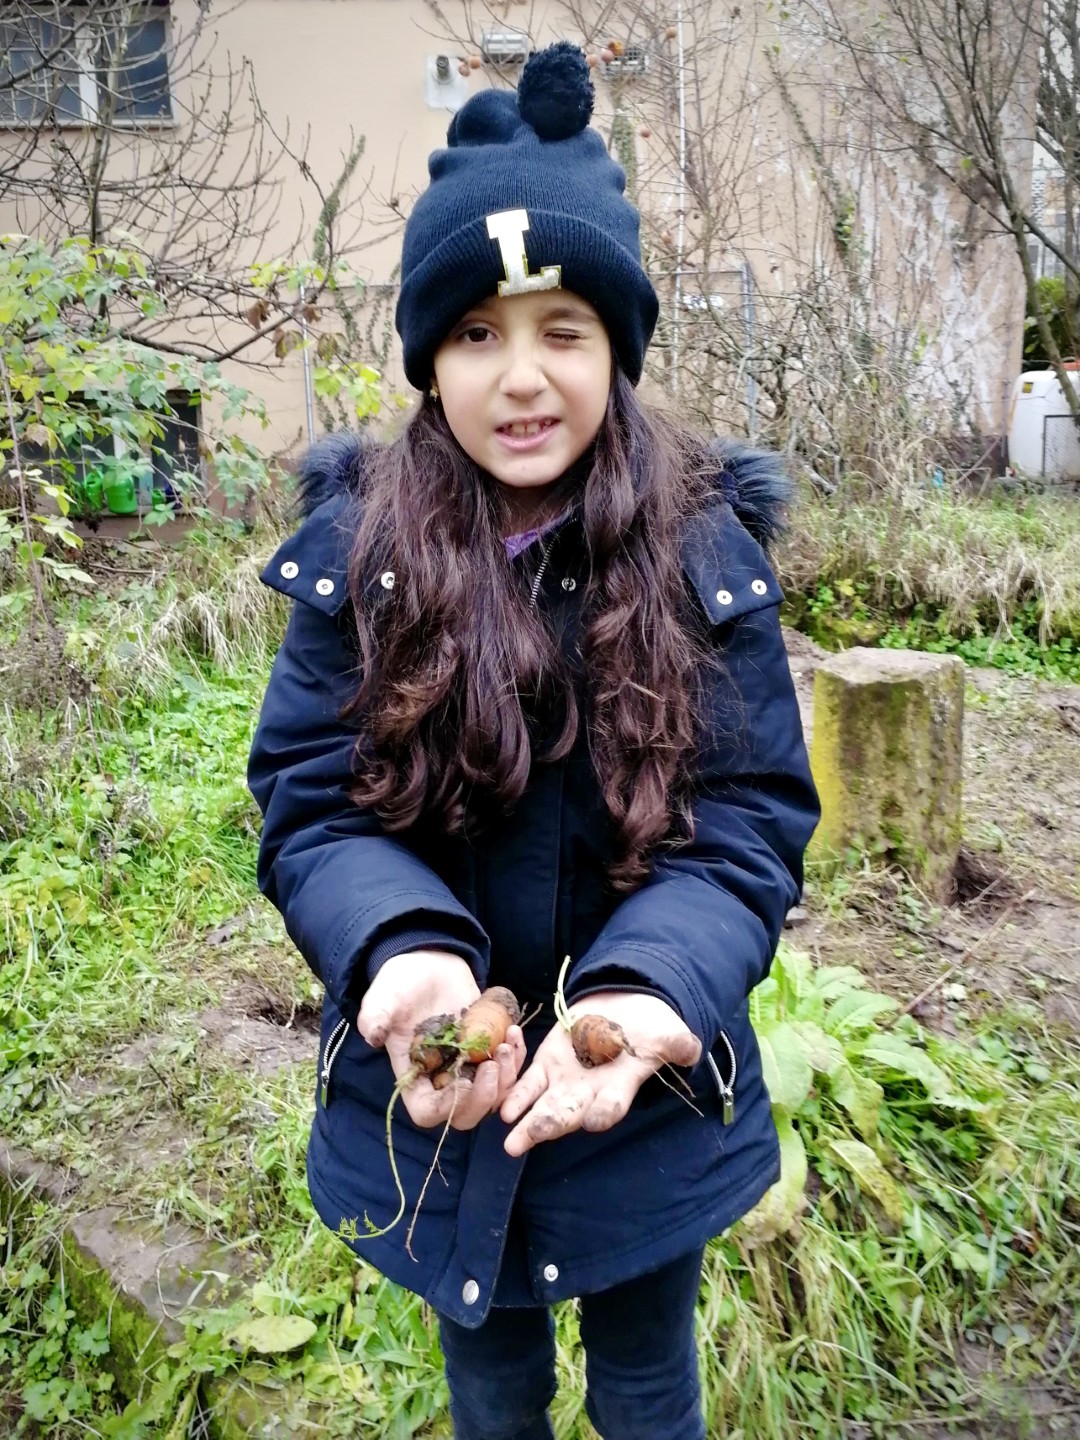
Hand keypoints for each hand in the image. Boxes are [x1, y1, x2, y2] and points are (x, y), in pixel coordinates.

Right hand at [358, 951, 525, 1130]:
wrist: (428, 964)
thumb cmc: (401, 984)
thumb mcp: (384, 997)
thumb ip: (375, 1016)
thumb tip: (373, 1035)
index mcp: (414, 1076)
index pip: (428, 1112)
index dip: (447, 1106)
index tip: (463, 1080)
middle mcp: (441, 1079)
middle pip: (465, 1114)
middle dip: (484, 1098)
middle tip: (492, 1064)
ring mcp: (467, 1068)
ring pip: (492, 1097)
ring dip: (506, 1078)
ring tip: (507, 1043)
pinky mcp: (487, 1052)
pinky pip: (508, 1071)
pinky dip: (516, 1059)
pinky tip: (514, 1032)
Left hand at [501, 992, 701, 1156]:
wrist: (624, 1010)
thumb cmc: (650, 1027)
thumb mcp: (666, 1030)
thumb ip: (675, 1041)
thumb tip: (691, 1047)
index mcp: (619, 1087)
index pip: (612, 1105)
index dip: (604, 1111)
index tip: (595, 1119)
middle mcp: (590, 1093)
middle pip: (571, 1114)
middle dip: (553, 1124)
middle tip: (535, 1136)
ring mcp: (565, 1082)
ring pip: (545, 1108)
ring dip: (528, 1123)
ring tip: (512, 1141)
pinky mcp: (546, 1065)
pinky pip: (528, 1084)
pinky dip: (516, 1096)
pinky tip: (504, 1109)